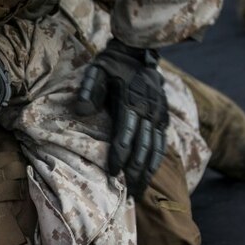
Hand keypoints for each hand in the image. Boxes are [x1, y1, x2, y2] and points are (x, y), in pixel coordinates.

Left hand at [74, 39, 167, 196]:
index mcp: (131, 101)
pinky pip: (162, 141)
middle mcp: (149, 110)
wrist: (138, 49)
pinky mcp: (163, 114)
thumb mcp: (95, 70)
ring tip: (141, 191)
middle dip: (136, 172)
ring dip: (148, 170)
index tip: (113, 174)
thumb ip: (89, 90)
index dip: (119, 155)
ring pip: (155, 147)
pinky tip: (151, 172)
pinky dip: (157, 158)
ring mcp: (158, 113)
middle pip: (143, 147)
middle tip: (130, 196)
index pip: (125, 134)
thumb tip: (80, 110)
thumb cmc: (111, 63)